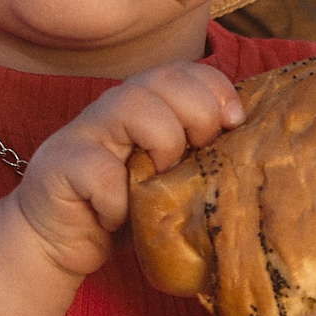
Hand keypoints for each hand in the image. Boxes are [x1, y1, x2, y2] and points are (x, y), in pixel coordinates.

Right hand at [12, 63, 242, 277]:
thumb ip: (198, 157)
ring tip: (159, 182)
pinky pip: (100, 172)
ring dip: (162, 144)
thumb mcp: (169, 181)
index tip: (235, 123)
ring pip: (131, 106)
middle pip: (161, 79)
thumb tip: (256, 150)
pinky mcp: (59, 165)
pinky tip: (119, 218)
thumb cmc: (123, 210)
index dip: (216, 89)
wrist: (59, 243)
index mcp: (145, 105)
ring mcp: (84, 133)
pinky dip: (119, 201)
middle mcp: (113, 108)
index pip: (184, 72)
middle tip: (200, 155)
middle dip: (197, 113)